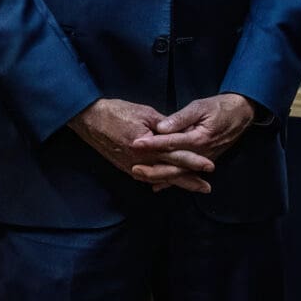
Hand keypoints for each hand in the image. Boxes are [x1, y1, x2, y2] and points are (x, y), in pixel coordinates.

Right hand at [68, 98, 214, 192]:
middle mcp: (140, 160)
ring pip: (160, 178)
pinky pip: (147, 178)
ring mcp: (132, 166)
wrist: (91, 120)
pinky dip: (160, 182)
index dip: (193, 161)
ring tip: (195, 188)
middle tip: (207, 187)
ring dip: (177, 183)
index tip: (209, 166)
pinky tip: (169, 185)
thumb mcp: (146, 113)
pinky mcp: (126, 167)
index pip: (175, 155)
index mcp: (147, 145)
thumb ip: (165, 125)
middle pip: (170, 172)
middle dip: (189, 180)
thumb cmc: (118, 112)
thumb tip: (181, 133)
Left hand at [130, 94, 257, 189]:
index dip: (152, 143)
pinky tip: (157, 186)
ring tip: (140, 176)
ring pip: (178, 173)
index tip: (136, 143)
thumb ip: (180, 118)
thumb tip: (162, 127)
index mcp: (198, 138)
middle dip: (152, 168)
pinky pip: (185, 174)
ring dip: (159, 176)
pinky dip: (171, 181)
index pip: (171, 142)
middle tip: (134, 168)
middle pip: (173, 165)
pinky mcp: (203, 162)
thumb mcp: (200, 107)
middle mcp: (201, 153)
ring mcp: (203, 160)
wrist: (241, 115)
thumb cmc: (219, 108)